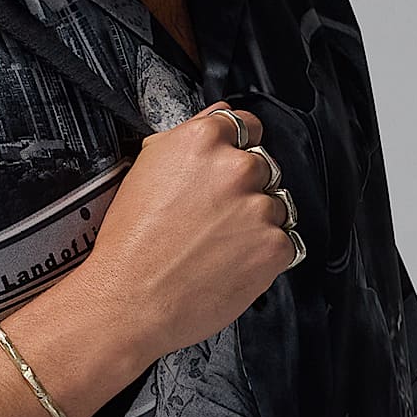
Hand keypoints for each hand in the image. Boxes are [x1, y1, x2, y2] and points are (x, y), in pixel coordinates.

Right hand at [80, 103, 296, 361]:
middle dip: (245, 189)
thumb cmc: (130, 244)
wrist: (130, 299)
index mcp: (202, 140)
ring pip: (277, 205)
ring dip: (257, 223)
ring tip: (219, 245)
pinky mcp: (274, 246)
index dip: (239, 147)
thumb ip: (188, 136)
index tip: (230, 167)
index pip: (247, 125)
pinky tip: (231, 263)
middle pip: (263, 167)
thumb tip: (216, 117)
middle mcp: (236, 167)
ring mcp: (259, 207)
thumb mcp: (144, 170)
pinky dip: (264, 256)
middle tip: (214, 218)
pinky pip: (286, 242)